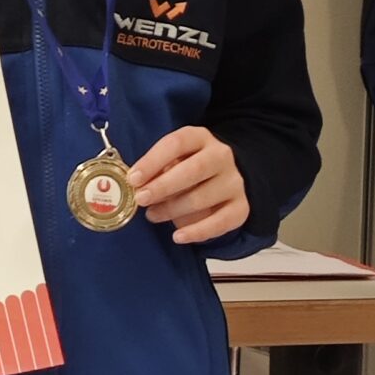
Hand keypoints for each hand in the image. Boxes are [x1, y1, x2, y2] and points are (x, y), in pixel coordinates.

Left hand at [127, 127, 249, 244]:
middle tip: (141, 199)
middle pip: (194, 169)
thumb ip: (158, 169)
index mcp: (200, 138)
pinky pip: (220, 222)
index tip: (134, 178)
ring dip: (173, 210)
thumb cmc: (189, 169)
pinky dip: (197, 231)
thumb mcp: (174, 159)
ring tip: (152, 215)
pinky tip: (178, 236)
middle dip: (163, 186)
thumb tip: (136, 185)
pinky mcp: (241, 207)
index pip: (176, 143)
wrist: (227, 177)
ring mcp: (234, 182)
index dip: (153, 161)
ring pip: (203, 197)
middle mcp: (221, 156)